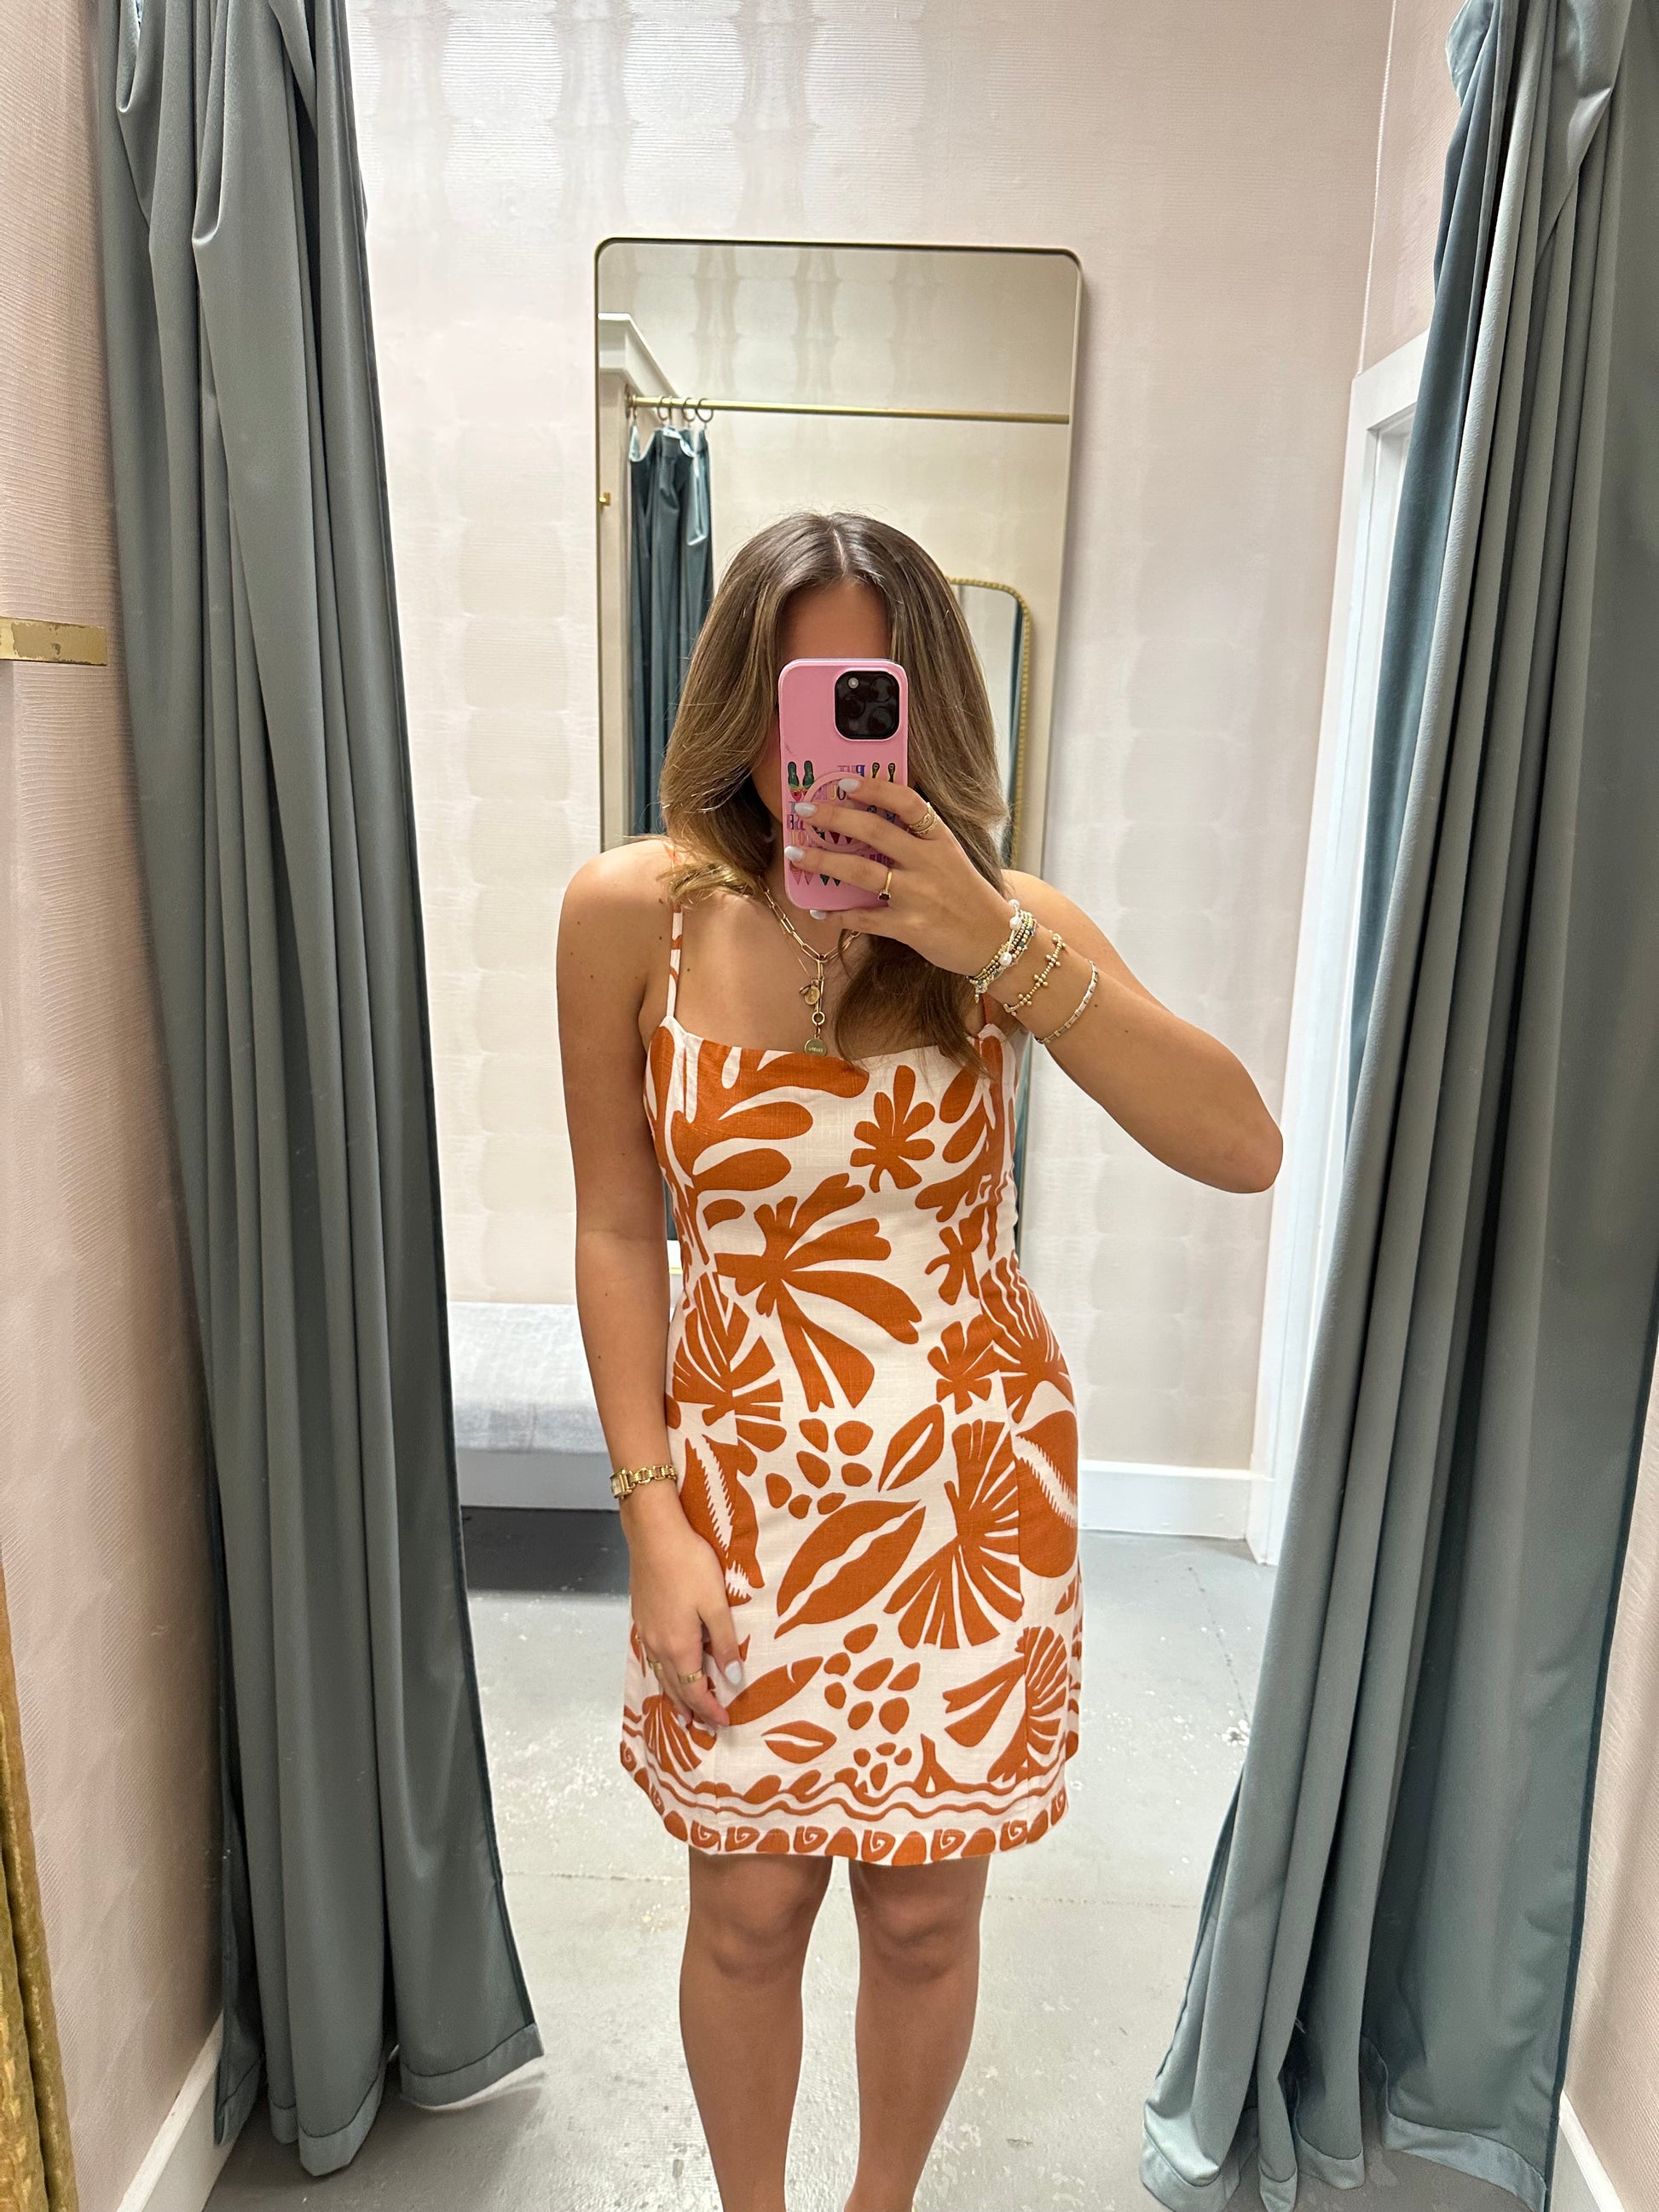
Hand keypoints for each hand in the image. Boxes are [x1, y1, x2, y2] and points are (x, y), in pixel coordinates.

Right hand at [625, 1487, 744, 1730]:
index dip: (709, 1709)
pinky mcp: (641, 1617)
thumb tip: (732, 1680)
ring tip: (681, 1712)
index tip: (724, 1722)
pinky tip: (665, 1670)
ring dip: (673, 1695)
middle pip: (674, 1687)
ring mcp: (646, 1632)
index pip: (695, 1690)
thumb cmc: (689, 1564)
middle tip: (702, 1727)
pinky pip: (652, 1658)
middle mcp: (658, 1645)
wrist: (654, 1534)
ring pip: (660, 1674)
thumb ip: (724, 1643)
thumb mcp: (715, 1603)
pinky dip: (662, 1673)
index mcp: (679, 1646)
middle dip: (690, 1708)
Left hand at [784, 780, 1012, 974]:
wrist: (994, 940)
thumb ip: (918, 841)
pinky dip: (838, 913)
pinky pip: (864, 918)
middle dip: (835, 818)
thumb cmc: (968, 897)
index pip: (907, 802)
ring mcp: (918, 896)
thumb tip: (870, 824)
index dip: (874, 789)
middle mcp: (929, 863)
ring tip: (796, 855)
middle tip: (805, 811)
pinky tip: (819, 907)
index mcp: (940, 840)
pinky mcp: (910, 928)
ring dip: (824, 862)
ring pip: (862, 872)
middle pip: (875, 832)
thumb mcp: (951, 858)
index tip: (844, 782)